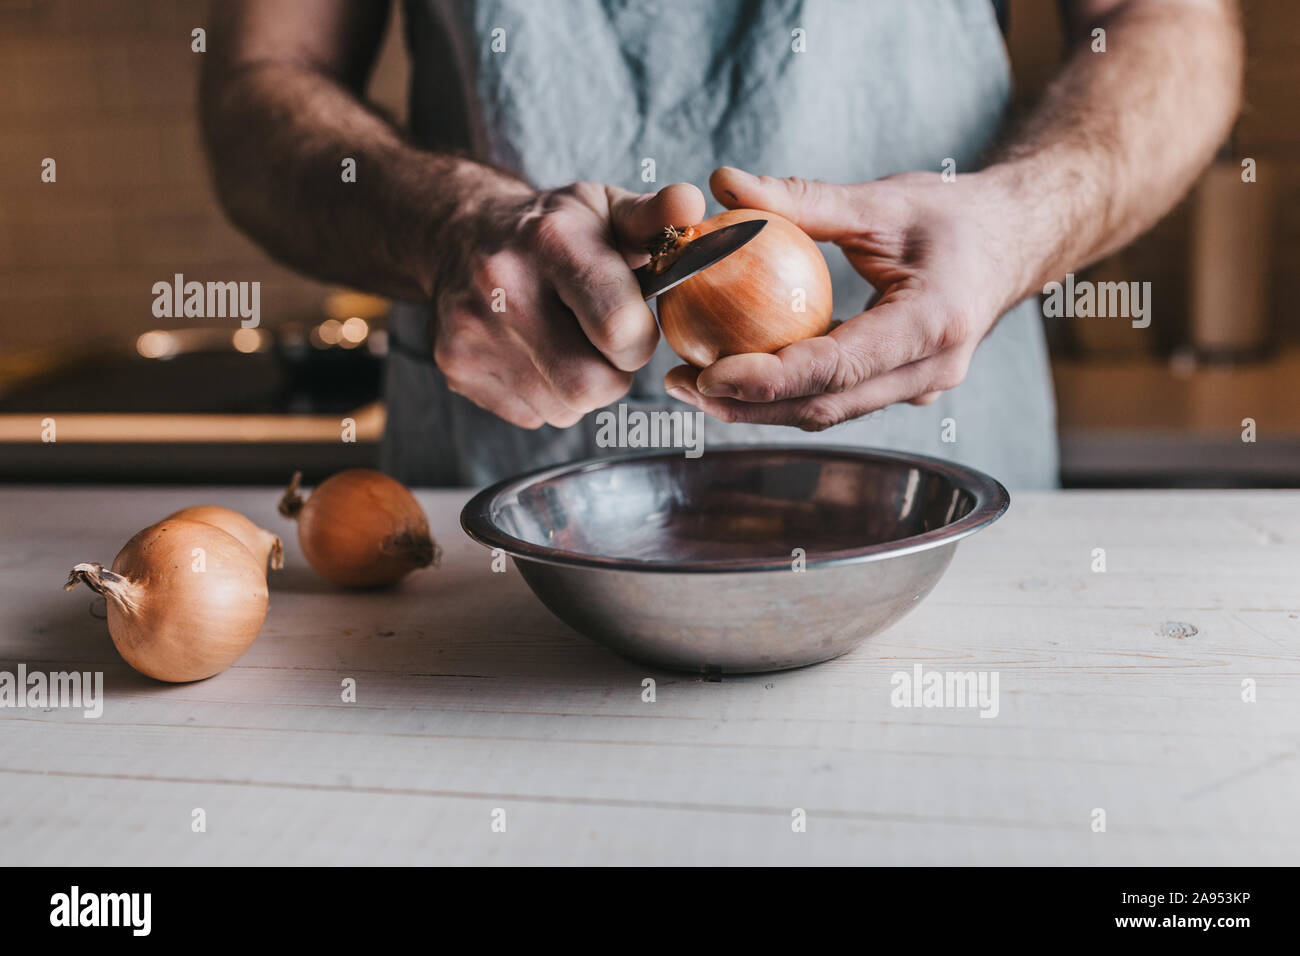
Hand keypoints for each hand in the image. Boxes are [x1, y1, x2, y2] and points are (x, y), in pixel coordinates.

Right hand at [433, 179, 704, 428]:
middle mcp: (502, 286)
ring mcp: (471, 331)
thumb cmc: (554, 229)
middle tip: (605, 343)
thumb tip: (691, 205)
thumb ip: (655, 218)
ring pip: (563, 409)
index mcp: (550, 240)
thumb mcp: (605, 210)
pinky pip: (531, 415)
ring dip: (580, 388)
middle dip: (613, 374)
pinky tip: (534, 353)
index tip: (632, 323)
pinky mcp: (456, 366)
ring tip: (567, 342)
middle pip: (591, 385)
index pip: (618, 328)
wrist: (461, 235)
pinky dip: (546, 395)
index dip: (639, 339)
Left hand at [664, 166, 1029, 429]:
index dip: (767, 380)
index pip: (836, 368)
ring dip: (757, 407)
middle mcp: (930, 371)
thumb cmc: (954, 214)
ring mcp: (920, 389)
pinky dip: (784, 394)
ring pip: (827, 413)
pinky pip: (837, 400)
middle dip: (745, 407)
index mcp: (931, 325)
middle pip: (824, 408)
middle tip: (678, 385)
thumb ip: (803, 198)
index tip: (707, 374)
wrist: (1016, 243)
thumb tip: (723, 182)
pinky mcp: (903, 390)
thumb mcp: (882, 200)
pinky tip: (734, 376)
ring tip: (691, 385)